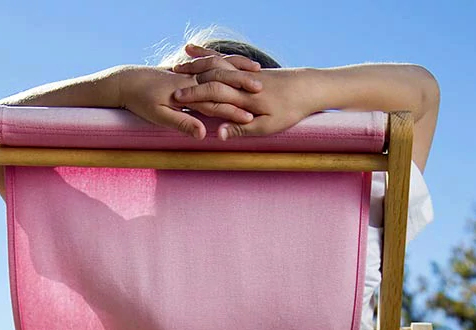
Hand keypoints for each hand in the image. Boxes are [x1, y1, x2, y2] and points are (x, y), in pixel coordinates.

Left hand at [117, 63, 258, 138]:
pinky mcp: (185, 71)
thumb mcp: (159, 116)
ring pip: (220, 68)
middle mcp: (192, 79)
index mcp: (188, 91)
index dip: (235, 111)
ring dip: (238, 71)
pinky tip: (234, 65)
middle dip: (244, 86)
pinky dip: (223, 63)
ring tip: (256, 73)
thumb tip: (203, 134)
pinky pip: (209, 63)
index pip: (218, 101)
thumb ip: (183, 124)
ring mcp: (189, 73)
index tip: (252, 118)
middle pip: (224, 81)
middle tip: (265, 91)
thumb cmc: (141, 101)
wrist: (126, 82)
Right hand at [171, 67, 317, 139]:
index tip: (175, 99)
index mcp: (244, 98)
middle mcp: (241, 82)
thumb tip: (217, 134)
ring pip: (214, 64)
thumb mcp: (268, 127)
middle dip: (188, 81)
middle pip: (209, 78)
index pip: (213, 94)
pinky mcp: (247, 68)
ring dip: (194, 64)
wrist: (308, 87)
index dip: (193, 96)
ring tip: (175, 65)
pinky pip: (223, 58)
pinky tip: (192, 50)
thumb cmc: (290, 110)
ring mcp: (244, 72)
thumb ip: (240, 129)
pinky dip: (207, 54)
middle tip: (167, 84)